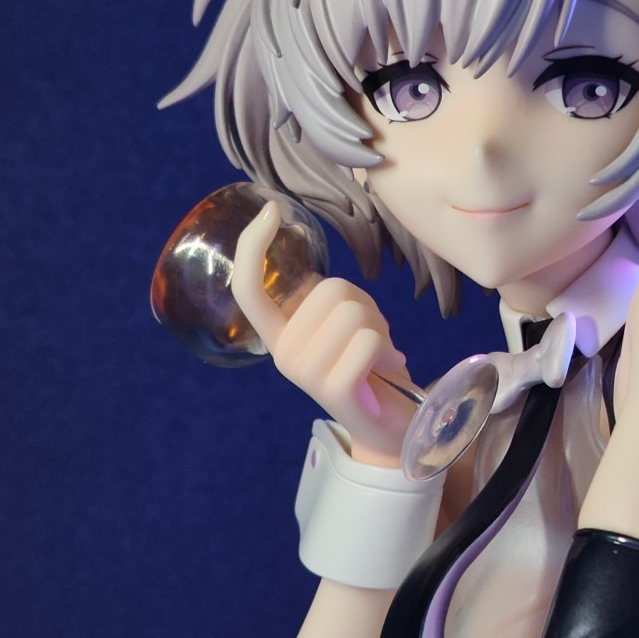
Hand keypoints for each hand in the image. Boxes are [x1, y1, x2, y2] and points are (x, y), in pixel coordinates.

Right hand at [231, 200, 416, 465]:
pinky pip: (366, 342)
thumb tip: (326, 289)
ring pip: (352, 312)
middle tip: (371, 338)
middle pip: (330, 290)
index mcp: (279, 335)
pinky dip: (387, 350)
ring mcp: (305, 374)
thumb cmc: (369, 367)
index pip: (249, 288)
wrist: (390, 426)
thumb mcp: (343, 325)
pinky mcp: (333, 391)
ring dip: (379, 328)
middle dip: (364, 304)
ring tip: (378, 355)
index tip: (271, 210)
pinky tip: (387, 370)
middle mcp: (283, 354)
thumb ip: (328, 302)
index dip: (252, 246)